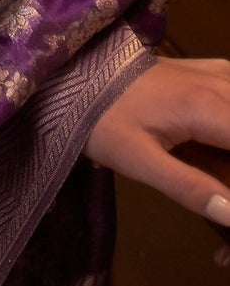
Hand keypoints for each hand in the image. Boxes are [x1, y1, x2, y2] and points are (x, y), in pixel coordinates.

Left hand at [83, 56, 229, 267]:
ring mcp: (216, 73)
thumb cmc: (100, 118)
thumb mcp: (137, 160)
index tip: (226, 209)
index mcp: (210, 109)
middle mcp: (221, 85)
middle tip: (221, 216)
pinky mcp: (207, 70)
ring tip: (218, 183)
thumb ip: (189, 188)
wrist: (70, 72)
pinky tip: (219, 146)